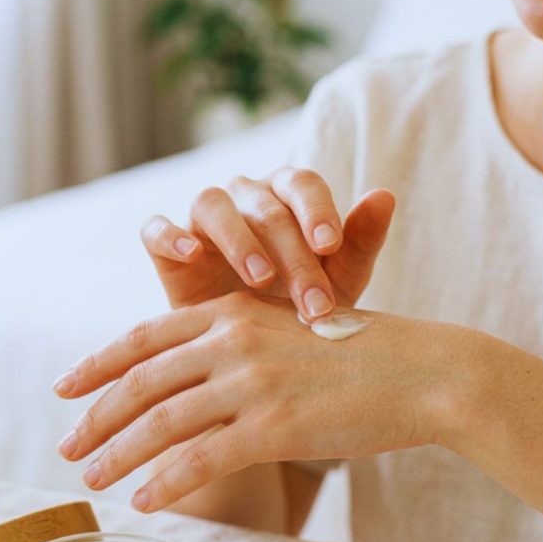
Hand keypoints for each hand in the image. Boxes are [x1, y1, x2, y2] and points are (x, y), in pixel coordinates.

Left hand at [54, 292, 447, 512]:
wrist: (427, 371)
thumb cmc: (366, 353)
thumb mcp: (293, 330)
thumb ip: (243, 345)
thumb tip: (199, 379)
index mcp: (236, 311)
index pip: (146, 336)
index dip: (98, 363)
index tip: (65, 387)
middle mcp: (234, 341)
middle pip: (142, 382)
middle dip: (95, 417)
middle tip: (67, 446)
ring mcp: (253, 383)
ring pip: (162, 422)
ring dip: (118, 454)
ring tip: (91, 479)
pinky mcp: (276, 426)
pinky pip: (203, 458)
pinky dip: (167, 482)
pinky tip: (144, 499)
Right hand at [140, 167, 394, 322]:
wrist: (253, 356)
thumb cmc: (303, 308)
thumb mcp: (340, 283)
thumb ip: (360, 242)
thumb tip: (385, 194)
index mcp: (289, 196)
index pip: (303, 184)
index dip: (316, 210)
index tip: (330, 246)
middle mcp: (246, 198)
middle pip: (264, 205)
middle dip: (291, 252)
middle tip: (312, 300)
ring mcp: (203, 220)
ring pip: (211, 203)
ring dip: (237, 239)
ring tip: (260, 280)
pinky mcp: (166, 249)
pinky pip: (157, 229)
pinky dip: (169, 234)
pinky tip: (190, 253)